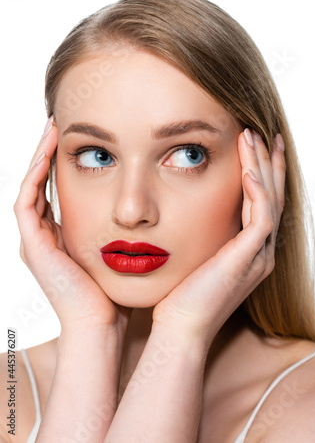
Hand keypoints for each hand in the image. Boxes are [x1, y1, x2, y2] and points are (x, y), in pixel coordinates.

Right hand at [14, 116, 131, 334]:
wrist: (101, 324)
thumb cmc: (116, 291)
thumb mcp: (120, 251)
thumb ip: (125, 229)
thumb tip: (152, 208)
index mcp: (62, 237)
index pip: (57, 191)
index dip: (64, 164)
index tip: (81, 139)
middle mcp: (43, 236)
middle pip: (40, 184)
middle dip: (48, 154)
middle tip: (59, 125)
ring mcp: (34, 240)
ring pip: (31, 186)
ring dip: (40, 157)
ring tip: (51, 129)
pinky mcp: (31, 244)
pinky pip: (27, 200)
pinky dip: (35, 174)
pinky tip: (49, 152)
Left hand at [152, 129, 285, 349]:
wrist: (180, 326)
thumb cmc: (180, 292)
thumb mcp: (197, 253)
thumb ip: (205, 232)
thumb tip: (191, 207)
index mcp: (250, 249)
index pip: (264, 202)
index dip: (263, 173)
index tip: (254, 146)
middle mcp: (261, 251)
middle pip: (274, 196)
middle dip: (269, 163)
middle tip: (263, 134)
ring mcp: (258, 256)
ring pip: (271, 201)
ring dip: (261, 167)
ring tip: (252, 137)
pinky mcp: (248, 260)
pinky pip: (261, 218)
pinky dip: (257, 192)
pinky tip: (247, 171)